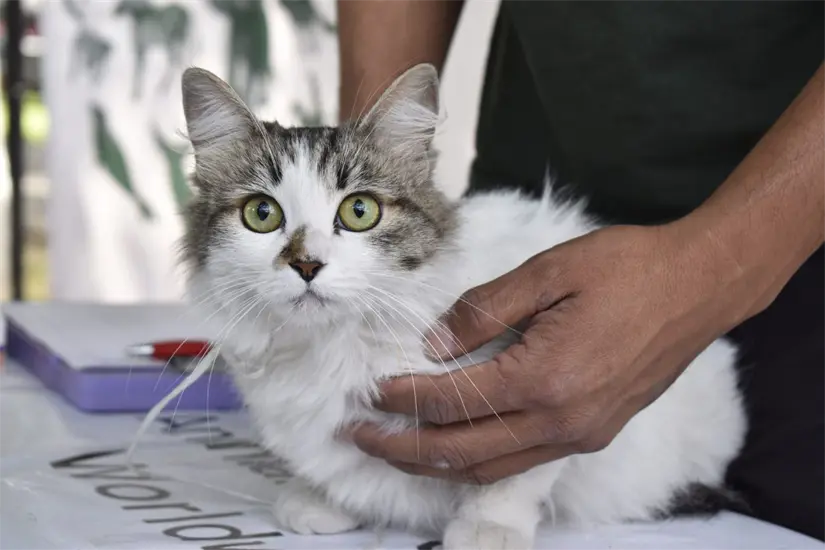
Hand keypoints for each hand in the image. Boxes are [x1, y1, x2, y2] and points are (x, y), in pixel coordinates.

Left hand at [351, 223, 752, 483]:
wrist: (700, 286)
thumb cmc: (628, 268)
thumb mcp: (549, 272)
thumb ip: (485, 309)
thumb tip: (434, 344)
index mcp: (546, 377)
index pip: (453, 401)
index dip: (404, 398)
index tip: (369, 392)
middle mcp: (562, 421)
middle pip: (462, 451)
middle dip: (403, 448)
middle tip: (359, 436)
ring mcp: (580, 434)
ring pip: (490, 467)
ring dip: (436, 464)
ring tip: (396, 449)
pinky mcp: (594, 432)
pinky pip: (522, 461)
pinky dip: (478, 461)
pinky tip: (457, 446)